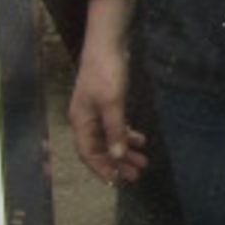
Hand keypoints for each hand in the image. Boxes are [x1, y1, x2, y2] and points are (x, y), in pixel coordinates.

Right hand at [68, 0, 148, 183]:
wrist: (108, 43)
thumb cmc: (107, 73)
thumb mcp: (113, 103)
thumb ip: (115, 131)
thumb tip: (117, 158)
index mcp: (81, 121)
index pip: (88, 154)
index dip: (102, 169)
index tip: (118, 182)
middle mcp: (85, 119)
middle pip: (100, 149)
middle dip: (118, 163)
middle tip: (138, 174)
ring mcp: (95, 110)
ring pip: (109, 138)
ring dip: (125, 150)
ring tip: (143, 161)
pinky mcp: (106, 102)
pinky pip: (115, 126)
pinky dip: (126, 134)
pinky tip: (140, 139)